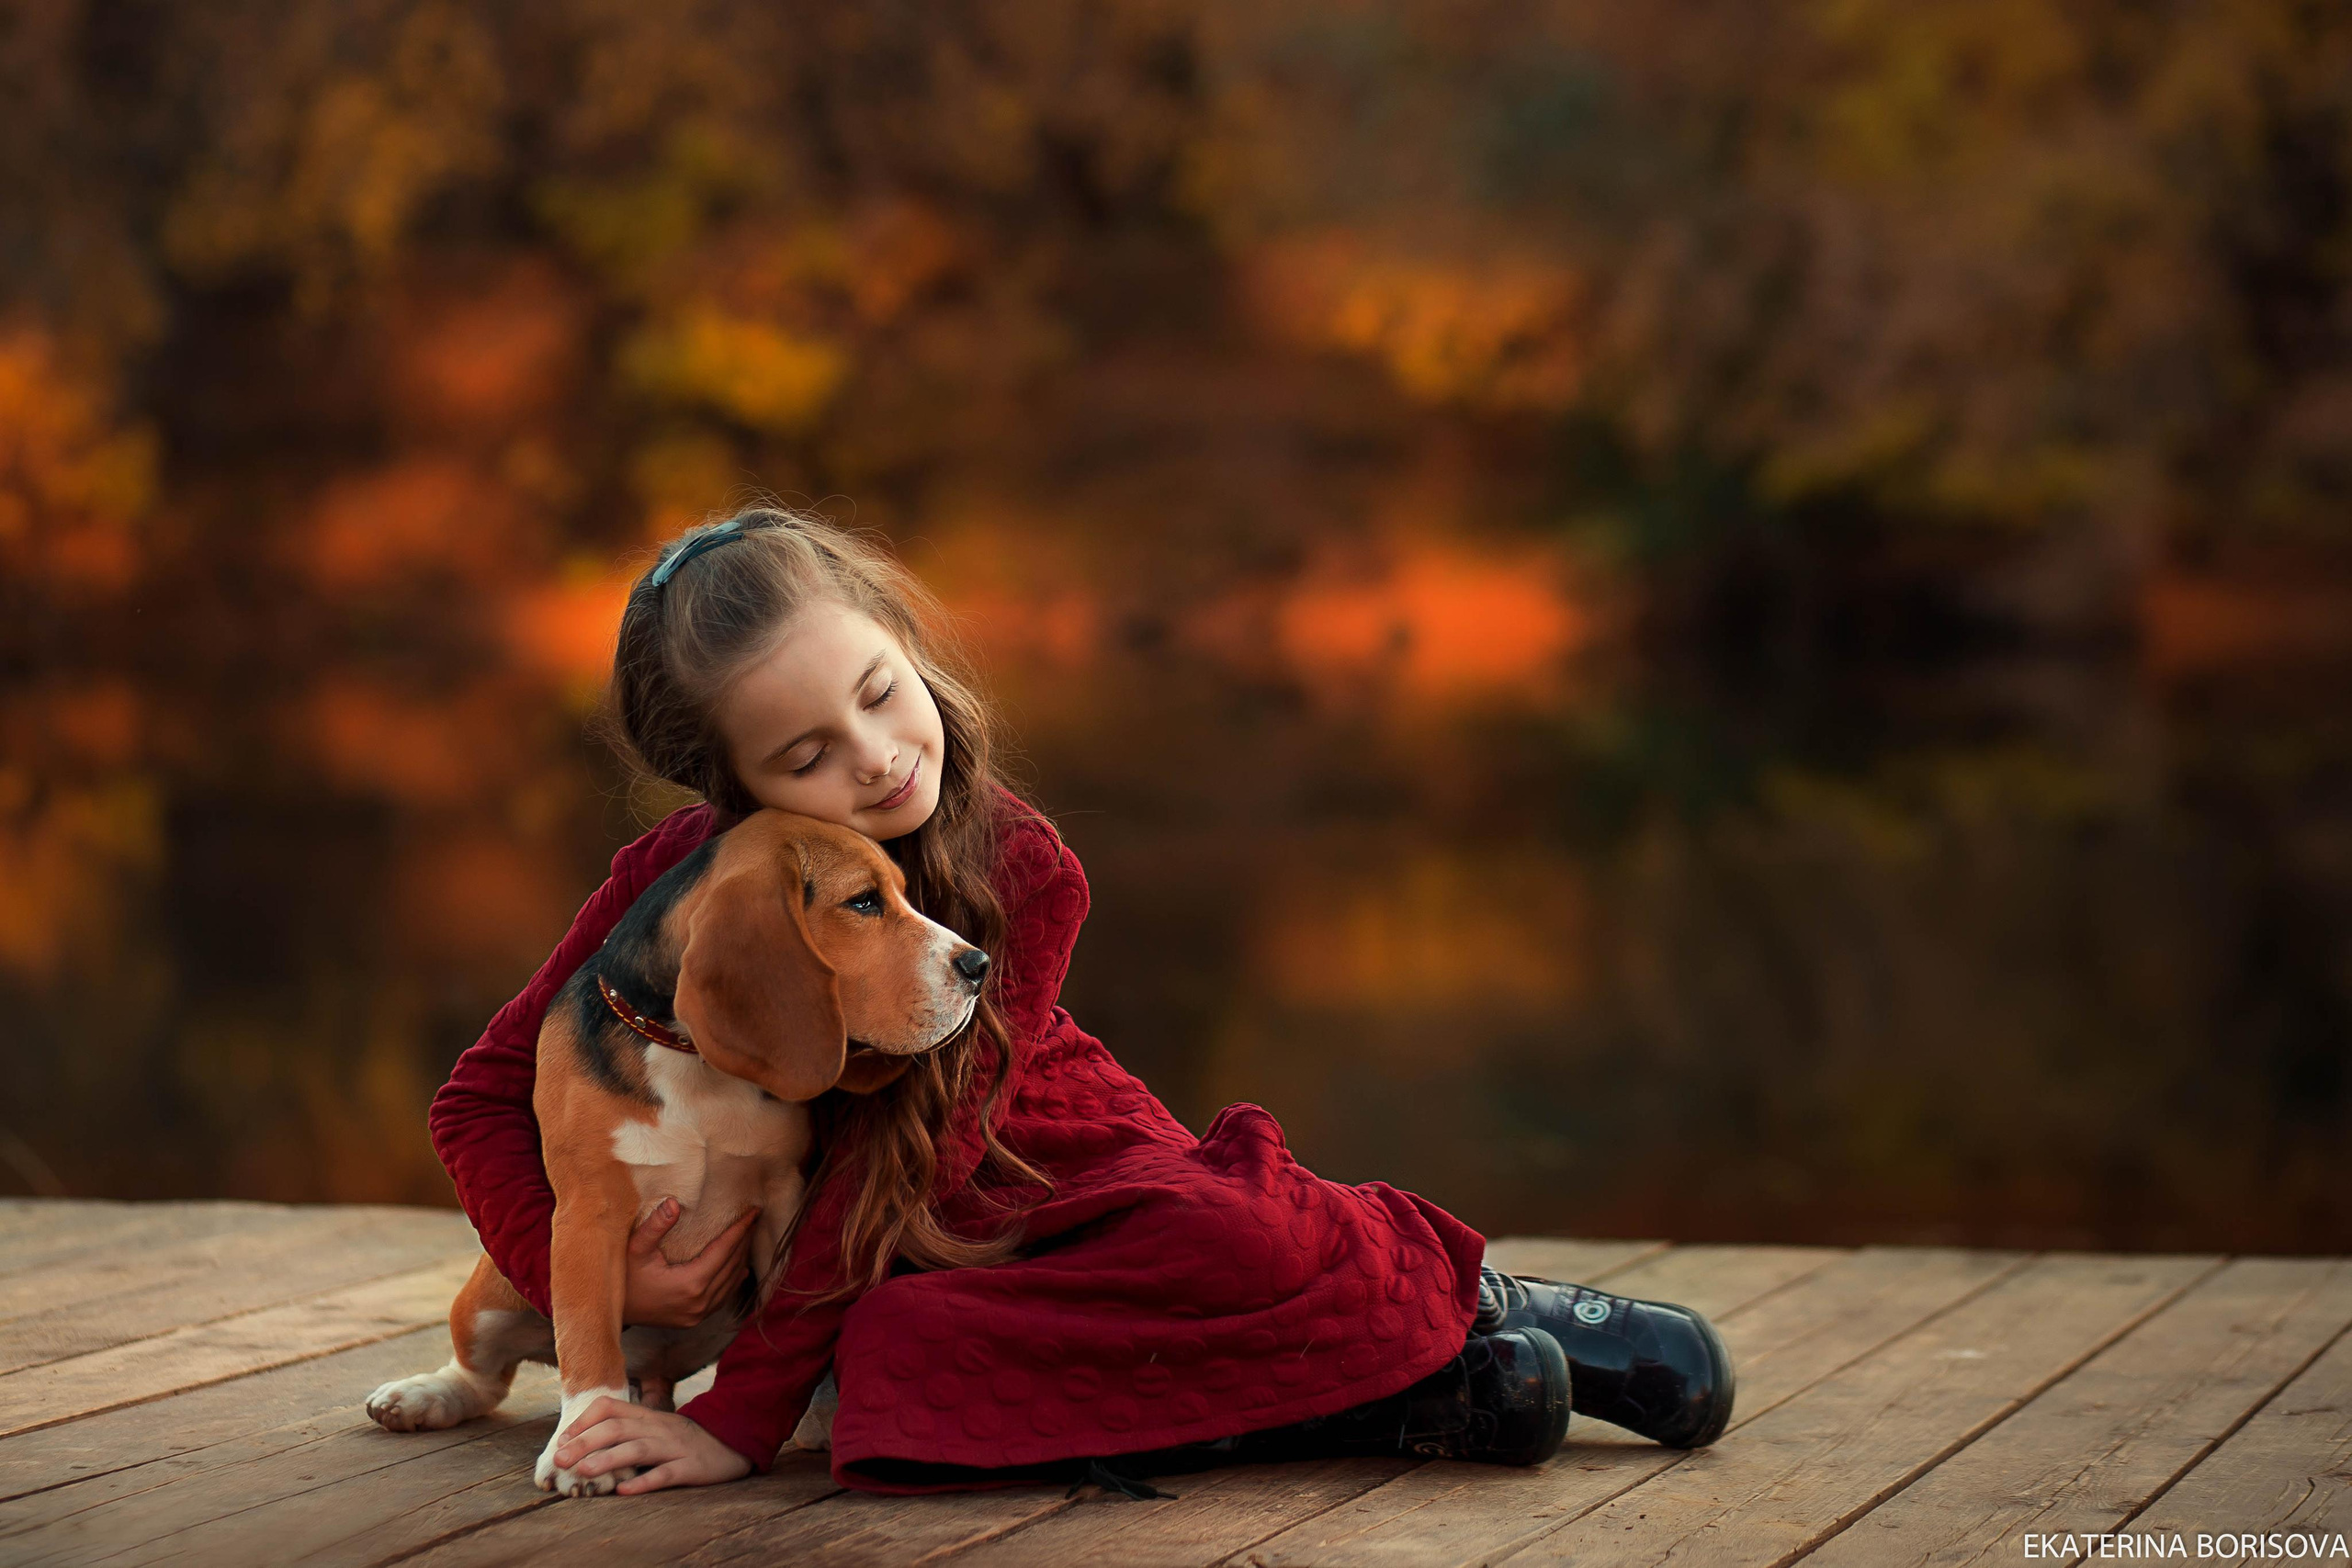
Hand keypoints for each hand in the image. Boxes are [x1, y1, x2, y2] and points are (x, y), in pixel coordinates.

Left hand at [551, 1396, 753, 1493]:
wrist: (733, 1441)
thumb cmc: (683, 1439)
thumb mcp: (655, 1426)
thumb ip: (626, 1429)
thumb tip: (583, 1443)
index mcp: (647, 1416)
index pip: (610, 1407)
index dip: (583, 1421)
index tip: (562, 1440)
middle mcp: (657, 1428)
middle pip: (618, 1428)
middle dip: (585, 1442)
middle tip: (560, 1460)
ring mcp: (674, 1447)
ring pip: (638, 1449)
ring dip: (609, 1458)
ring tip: (584, 1471)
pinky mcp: (690, 1467)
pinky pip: (666, 1473)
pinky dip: (644, 1481)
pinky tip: (625, 1490)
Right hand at [621, 1200, 759, 1328]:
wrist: (609, 1312)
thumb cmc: (622, 1278)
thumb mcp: (635, 1249)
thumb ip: (656, 1226)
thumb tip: (675, 1202)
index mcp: (691, 1283)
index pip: (725, 1250)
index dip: (741, 1229)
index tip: (754, 1212)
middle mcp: (700, 1301)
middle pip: (732, 1265)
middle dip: (745, 1240)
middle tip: (754, 1219)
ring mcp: (698, 1314)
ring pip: (731, 1282)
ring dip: (741, 1258)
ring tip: (748, 1237)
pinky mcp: (694, 1319)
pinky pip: (722, 1297)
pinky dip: (733, 1279)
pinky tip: (739, 1268)